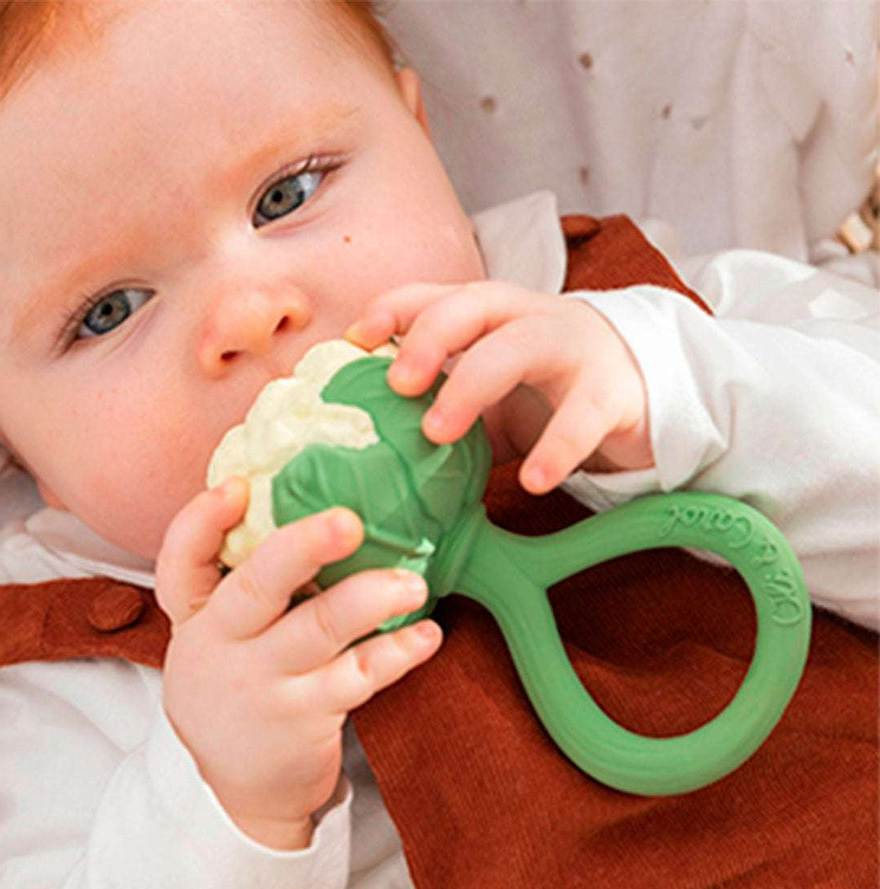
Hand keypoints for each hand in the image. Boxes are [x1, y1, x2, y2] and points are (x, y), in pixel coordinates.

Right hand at [155, 477, 442, 850]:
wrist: (237, 791)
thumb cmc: (239, 690)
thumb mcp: (218, 640)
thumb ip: (242, 584)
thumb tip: (308, 505)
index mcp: (197, 618)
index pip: (180, 563)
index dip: (201, 521)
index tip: (238, 487)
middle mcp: (222, 648)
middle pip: (254, 589)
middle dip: (300, 549)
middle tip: (348, 520)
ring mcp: (264, 685)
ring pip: (316, 632)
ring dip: (367, 600)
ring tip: (413, 583)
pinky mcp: (305, 718)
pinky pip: (357, 679)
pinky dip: (396, 653)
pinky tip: (426, 635)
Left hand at [345, 280, 651, 493]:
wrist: (648, 398)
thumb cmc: (550, 396)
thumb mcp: (489, 394)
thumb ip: (440, 406)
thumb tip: (367, 446)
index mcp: (495, 316)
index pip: (439, 295)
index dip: (394, 308)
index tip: (354, 340)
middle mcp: (532, 318)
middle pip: (476, 303)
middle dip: (428, 336)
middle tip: (396, 384)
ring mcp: (577, 349)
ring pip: (522, 346)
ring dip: (473, 384)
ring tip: (437, 433)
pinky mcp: (616, 392)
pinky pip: (584, 415)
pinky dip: (557, 447)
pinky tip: (532, 481)